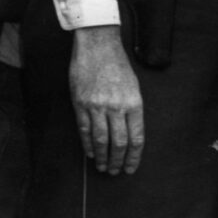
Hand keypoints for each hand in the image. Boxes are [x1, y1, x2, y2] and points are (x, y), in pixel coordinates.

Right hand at [69, 25, 144, 175]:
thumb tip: (130, 133)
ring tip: (103, 167)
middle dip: (118, 160)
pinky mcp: (81, 104)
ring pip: (100, 139)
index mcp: (134, 103)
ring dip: (102, 157)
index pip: (136, 137)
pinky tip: (91, 153)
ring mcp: (97, 106)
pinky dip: (88, 144)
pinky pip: (84, 129)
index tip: (131, 167)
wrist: (98, 46)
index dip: (134, 156)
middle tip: (116, 172)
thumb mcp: (134, 87)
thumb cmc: (118, 66)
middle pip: (119, 142)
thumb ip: (132, 110)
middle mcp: (116, 107)